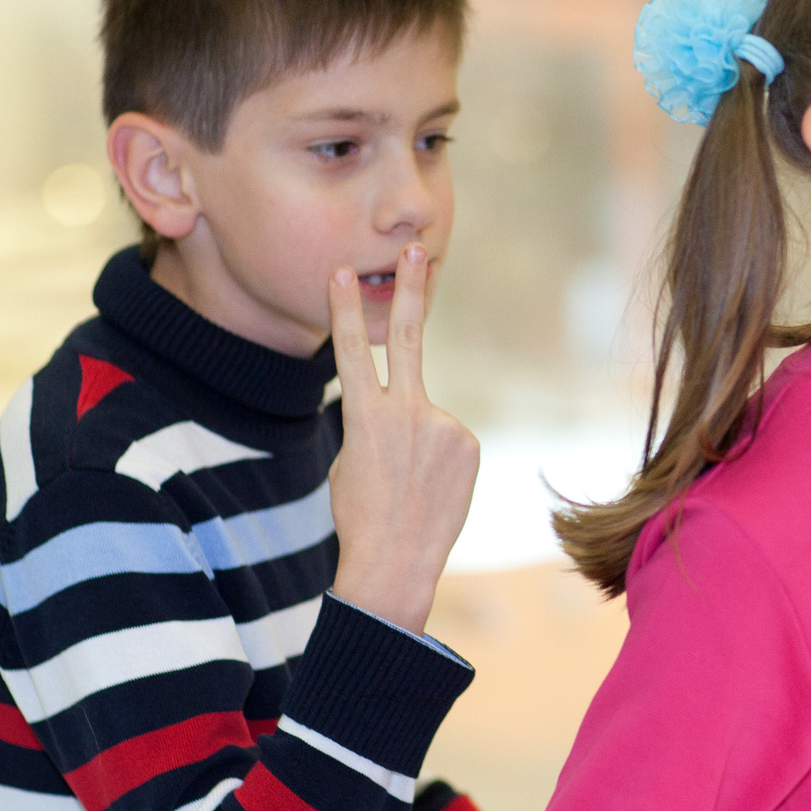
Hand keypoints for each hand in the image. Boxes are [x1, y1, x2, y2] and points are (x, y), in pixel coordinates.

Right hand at [325, 244, 479, 633]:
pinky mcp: (467, 442)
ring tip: (410, 483)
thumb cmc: (361, 513)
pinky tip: (432, 487)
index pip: (351, 351)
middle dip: (410, 290)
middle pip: (409, 337)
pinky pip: (449, 437)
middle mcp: (406, 412)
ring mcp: (442, 426)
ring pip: (428, 415)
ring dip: (418, 444)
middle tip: (416, 249)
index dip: (346, 309)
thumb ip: (376, 420)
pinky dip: (440, 458)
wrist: (395, 561)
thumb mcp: (350, 459)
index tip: (342, 271)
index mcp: (364, 416)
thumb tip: (406, 409)